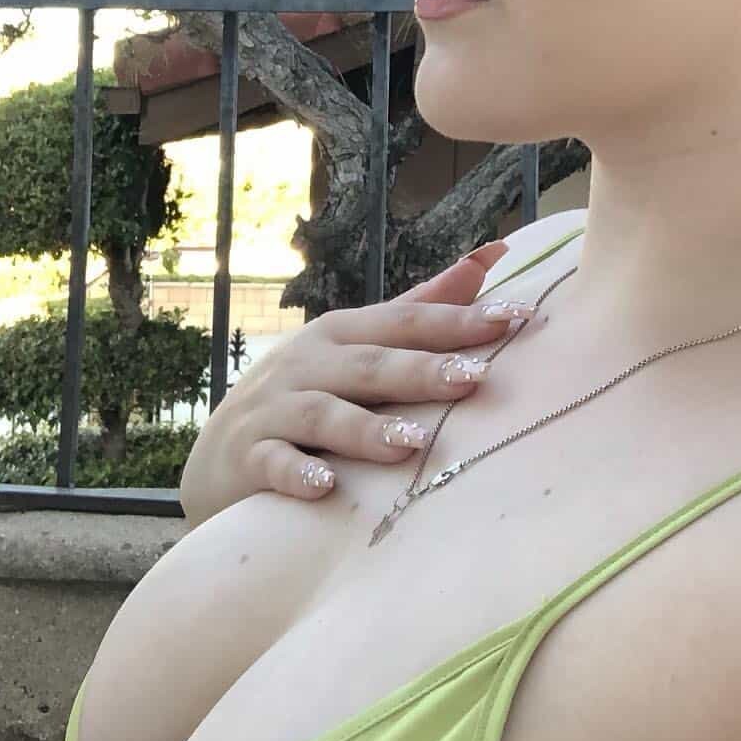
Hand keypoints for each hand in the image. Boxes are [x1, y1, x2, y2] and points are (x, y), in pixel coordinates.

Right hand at [178, 241, 534, 526]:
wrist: (221, 452)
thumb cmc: (311, 392)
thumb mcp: (361, 344)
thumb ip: (423, 305)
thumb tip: (492, 254)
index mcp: (344, 333)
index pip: (410, 321)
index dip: (463, 319)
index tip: (520, 319)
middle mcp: (309, 363)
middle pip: (372, 365)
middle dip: (423, 370)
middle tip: (475, 379)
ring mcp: (276, 409)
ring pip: (324, 414)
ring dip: (367, 429)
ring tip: (413, 444)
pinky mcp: (249, 458)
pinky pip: (274, 464)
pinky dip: (297, 474)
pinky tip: (325, 486)